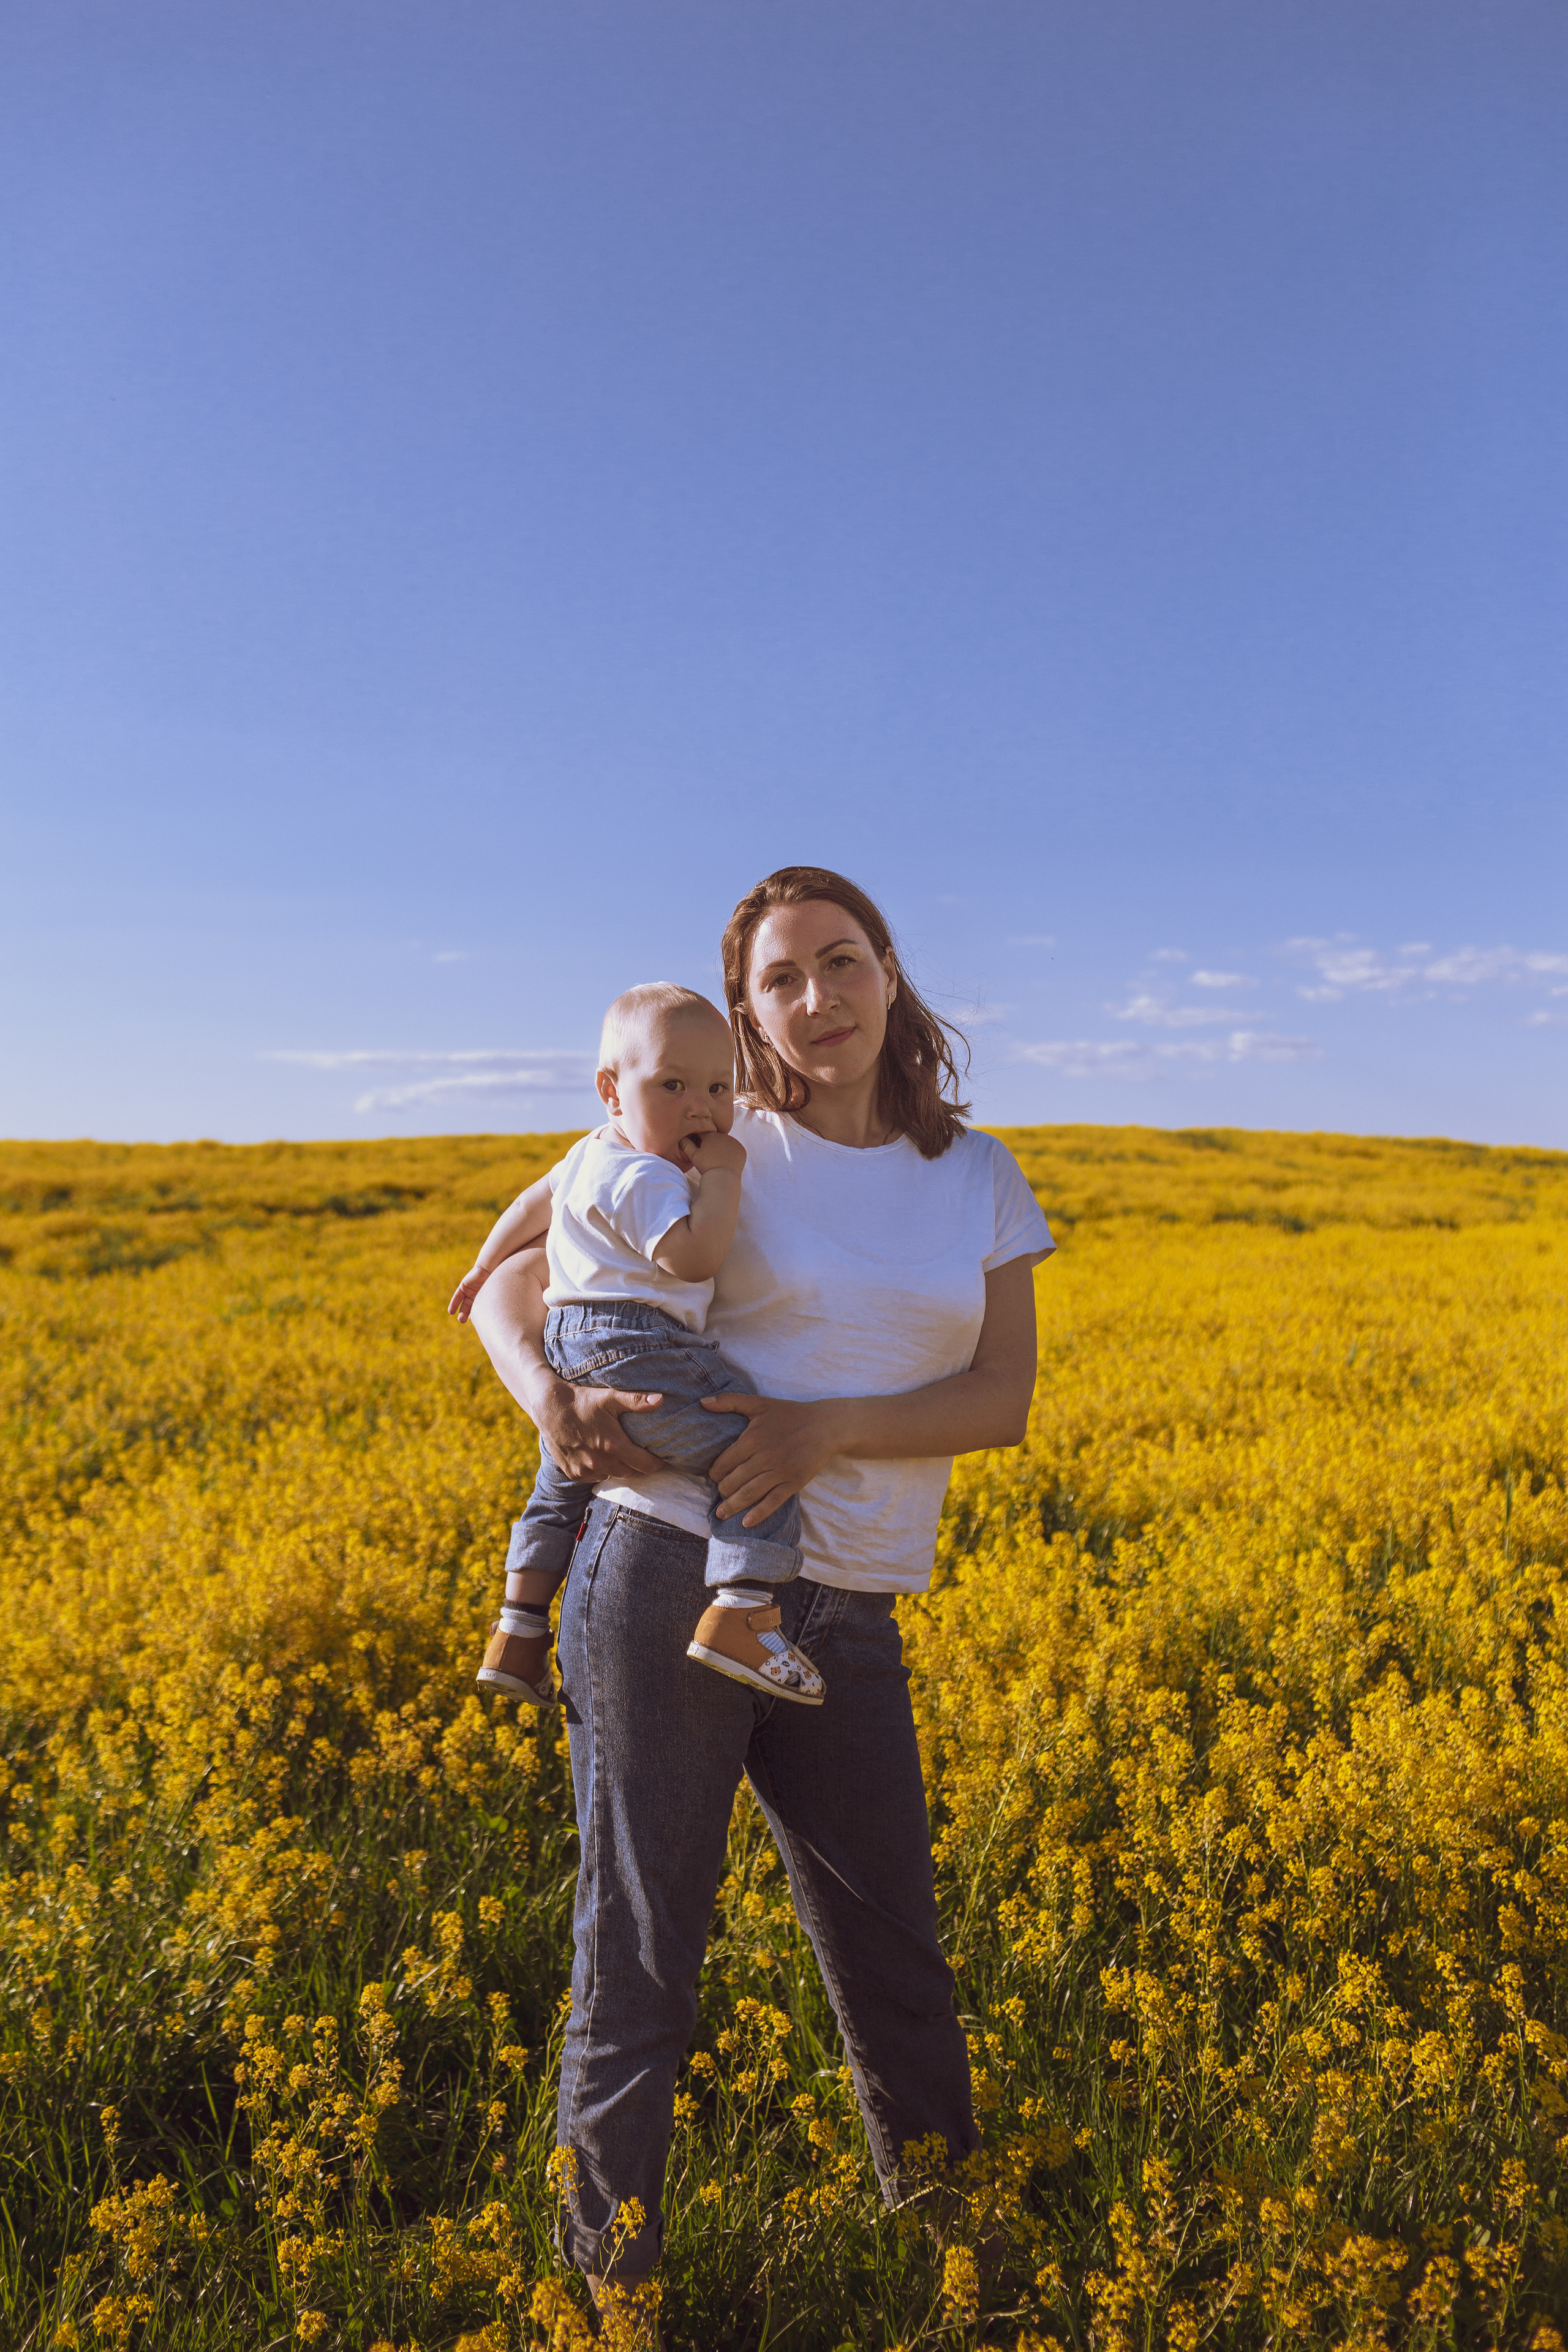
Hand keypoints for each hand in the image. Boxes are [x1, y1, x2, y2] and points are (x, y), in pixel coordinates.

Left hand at [448, 1265, 490, 1322]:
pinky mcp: (464, 1287)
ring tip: (460, 1319)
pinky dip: (454, 1304)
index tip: (477, 1322)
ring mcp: (471, 1291)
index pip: (481, 1310)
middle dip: (469, 1316)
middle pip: (472, 1308)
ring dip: (462, 1312)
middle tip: (466, 1322)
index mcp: (487, 1298)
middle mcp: (479, 1295)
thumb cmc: (495, 1282)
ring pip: (464, 1304)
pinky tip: (451, 1312)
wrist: (489, 1268)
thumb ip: (492, 1304)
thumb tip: (492, 1317)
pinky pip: (457, 1297)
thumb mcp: (493, 1294)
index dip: (478, 1317)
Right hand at [536, 1377, 665, 1482]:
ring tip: (620, 1454)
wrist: (549, 1407)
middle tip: (642, 1455)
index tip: (661, 1457)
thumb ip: (636, 1401)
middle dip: (640, 1467)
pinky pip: (595, 1477)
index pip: (646, 1465)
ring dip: (619, 1469)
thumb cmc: (583, 1400)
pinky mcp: (573, 1474)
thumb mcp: (610, 1397)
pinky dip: (601, 1470)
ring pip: (613, 1476)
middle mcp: (600, 1462)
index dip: (657, 1463)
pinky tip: (600, 1456)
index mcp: (614, 1446)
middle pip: (631, 1474)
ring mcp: (585, 1470)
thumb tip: (661, 1400)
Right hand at [680, 1129, 746, 1179]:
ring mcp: (734, 1142)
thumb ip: (686, 1145)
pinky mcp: (741, 1149)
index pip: (703, 1133)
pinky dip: (733, 1153)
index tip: (700, 1147)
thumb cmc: (706, 1167)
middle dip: (712, 1144)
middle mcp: (723, 1136)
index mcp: (710, 1135)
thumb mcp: (693, 1156)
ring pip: (726, 1143)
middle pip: (716, 1138)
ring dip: (723, 1148)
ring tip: (719, 1159)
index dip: (700, 1140)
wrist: (723, 1178)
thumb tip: (680, 1137)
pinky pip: (735, 1149)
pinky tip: (728, 1161)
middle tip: (710, 1156)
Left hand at [701, 1391, 840, 1525]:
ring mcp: (780, 1471)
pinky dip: (758, 1514)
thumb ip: (730, 1402)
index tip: (714, 1475)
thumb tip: (702, 1402)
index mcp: (753, 1438)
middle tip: (720, 1492)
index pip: (724, 1463)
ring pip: (749, 1494)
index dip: (715, 1472)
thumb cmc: (789, 1414)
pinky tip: (746, 1523)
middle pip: (733, 1481)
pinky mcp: (794, 1482)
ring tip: (721, 1513)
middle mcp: (765, 1457)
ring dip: (732, 1506)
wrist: (825, 1426)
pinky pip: (773, 1502)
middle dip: (722, 1490)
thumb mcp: (759, 1403)